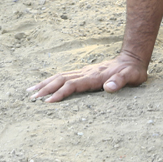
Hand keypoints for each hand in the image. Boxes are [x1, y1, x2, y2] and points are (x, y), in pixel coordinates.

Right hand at [27, 53, 147, 102]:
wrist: (132, 59)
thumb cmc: (132, 71)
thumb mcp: (132, 77)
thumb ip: (120, 81)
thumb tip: (109, 88)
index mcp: (94, 76)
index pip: (72, 85)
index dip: (60, 93)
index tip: (47, 102)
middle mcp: (86, 73)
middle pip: (61, 79)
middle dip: (46, 88)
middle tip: (31, 98)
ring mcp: (84, 71)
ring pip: (60, 76)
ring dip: (45, 83)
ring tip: (30, 91)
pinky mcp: (84, 72)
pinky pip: (65, 76)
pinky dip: (52, 80)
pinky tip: (45, 85)